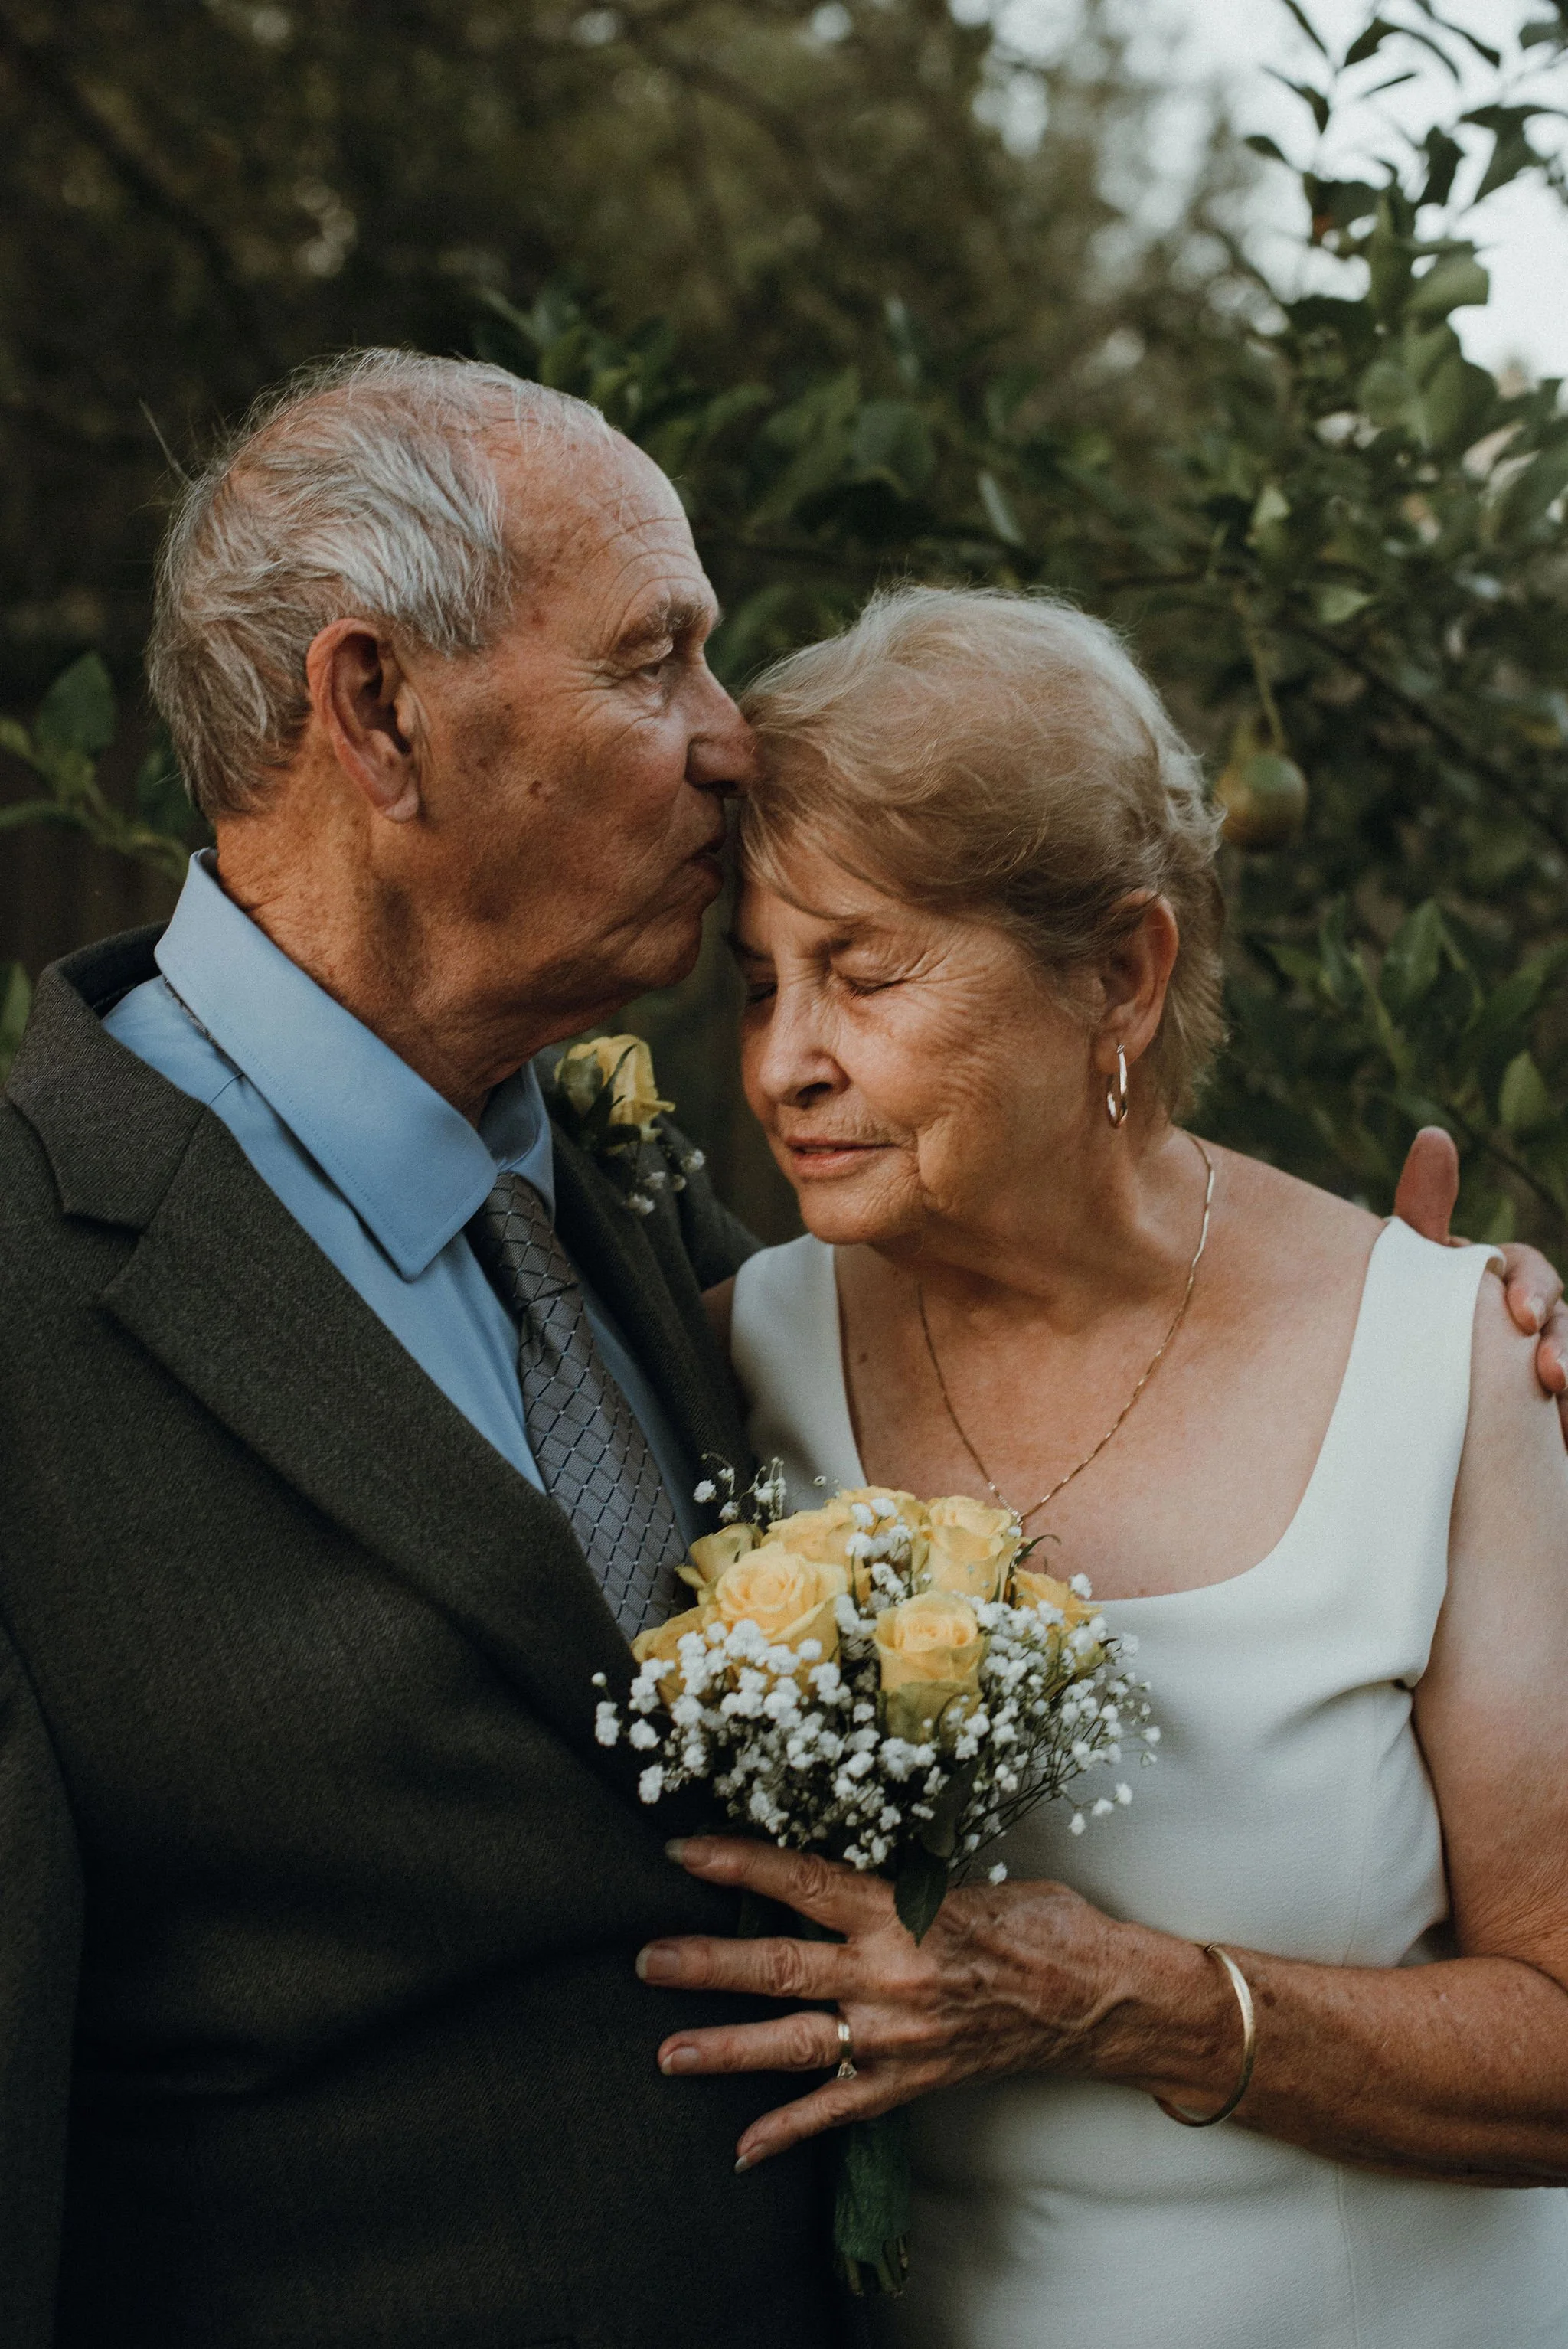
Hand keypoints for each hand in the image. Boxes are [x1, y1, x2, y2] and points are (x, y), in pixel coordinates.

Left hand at [636, 1836, 1216, 2169]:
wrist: (1099, 1996)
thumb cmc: (1041, 1922)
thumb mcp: (963, 1880)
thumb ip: (898, 1883)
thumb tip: (843, 1870)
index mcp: (900, 1911)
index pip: (800, 1881)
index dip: (737, 1864)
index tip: (682, 1850)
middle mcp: (889, 1974)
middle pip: (779, 1966)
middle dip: (706, 1965)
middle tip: (646, 1959)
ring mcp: (897, 2034)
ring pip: (795, 2043)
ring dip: (726, 2048)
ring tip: (666, 2053)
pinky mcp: (912, 2080)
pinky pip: (840, 2109)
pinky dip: (790, 2129)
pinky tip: (743, 2146)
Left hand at [1394, 1127, 1566, 1436]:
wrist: (1402, 1426)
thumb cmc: (1406, 1330)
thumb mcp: (1412, 1278)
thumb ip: (1424, 1216)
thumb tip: (1436, 1134)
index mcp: (1497, 1282)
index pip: (1529, 1269)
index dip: (1530, 1286)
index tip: (1520, 1316)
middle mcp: (1527, 1320)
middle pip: (1560, 1318)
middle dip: (1562, 1341)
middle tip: (1548, 1373)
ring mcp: (1543, 1363)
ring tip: (1559, 1403)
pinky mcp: (1547, 1415)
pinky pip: (1567, 1416)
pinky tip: (1563, 1437)